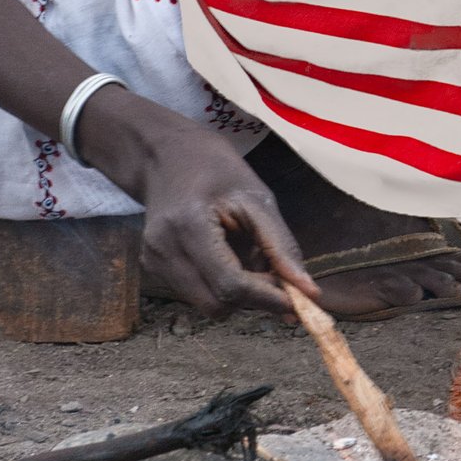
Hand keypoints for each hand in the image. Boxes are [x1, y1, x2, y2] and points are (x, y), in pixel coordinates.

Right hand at [79, 88, 315, 316]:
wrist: (165, 154)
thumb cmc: (215, 168)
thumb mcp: (256, 198)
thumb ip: (280, 246)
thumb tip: (308, 292)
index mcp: (188, 227)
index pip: (230, 286)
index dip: (268, 298)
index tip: (299, 301)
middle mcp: (163, 251)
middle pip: (217, 305)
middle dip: (253, 298)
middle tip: (275, 275)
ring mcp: (153, 262)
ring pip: (207, 306)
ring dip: (237, 294)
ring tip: (247, 257)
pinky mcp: (152, 267)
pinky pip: (196, 295)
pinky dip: (219, 286)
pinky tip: (225, 257)